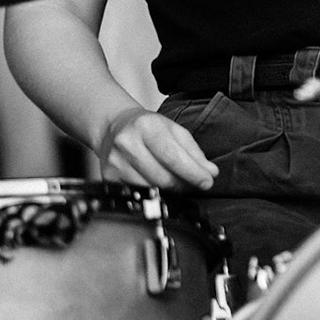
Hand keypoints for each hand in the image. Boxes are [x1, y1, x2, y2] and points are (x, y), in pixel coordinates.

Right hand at [97, 108, 217, 189]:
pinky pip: (137, 193)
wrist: (114, 127)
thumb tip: (210, 172)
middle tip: (194, 184)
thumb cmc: (147, 128)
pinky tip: (158, 185)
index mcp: (146, 126)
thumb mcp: (174, 131)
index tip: (207, 182)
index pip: (173, 156)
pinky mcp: (108, 177)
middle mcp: (127, 143)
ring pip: (150, 188)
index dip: (192, 172)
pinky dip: (152, 193)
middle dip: (183, 184)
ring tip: (176, 183)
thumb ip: (194, 152)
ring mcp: (115, 161)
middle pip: (162, 176)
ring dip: (169, 191)